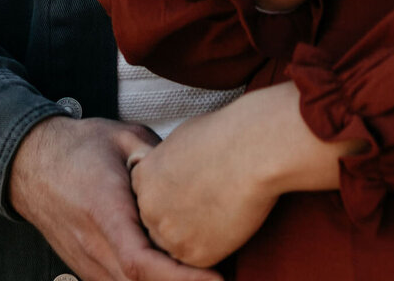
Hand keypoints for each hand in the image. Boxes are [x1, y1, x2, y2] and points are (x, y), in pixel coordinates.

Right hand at [8, 115, 219, 280]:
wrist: (31, 162)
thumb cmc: (80, 147)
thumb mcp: (124, 138)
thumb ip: (158, 159)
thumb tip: (193, 174)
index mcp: (105, 213)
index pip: (143, 263)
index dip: (182, 278)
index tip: (218, 279)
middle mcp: (94, 248)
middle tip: (223, 277)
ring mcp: (87, 264)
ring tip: (203, 275)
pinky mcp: (86, 269)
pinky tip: (174, 274)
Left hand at [130, 85, 359, 268]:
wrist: (251, 150)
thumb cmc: (224, 134)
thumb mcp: (181, 139)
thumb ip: (168, 162)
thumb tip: (174, 170)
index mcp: (142, 177)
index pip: (148, 198)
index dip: (170, 195)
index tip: (191, 188)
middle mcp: (148, 209)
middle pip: (158, 224)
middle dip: (178, 217)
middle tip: (207, 201)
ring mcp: (169, 235)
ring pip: (176, 245)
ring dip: (194, 233)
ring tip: (220, 209)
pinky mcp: (194, 255)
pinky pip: (200, 258)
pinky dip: (215, 245)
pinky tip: (230, 220)